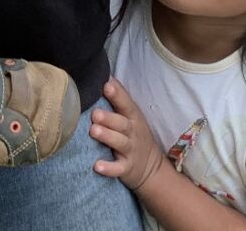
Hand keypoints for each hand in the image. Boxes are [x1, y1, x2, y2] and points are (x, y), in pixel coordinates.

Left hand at [92, 77, 166, 191]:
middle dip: (109, 118)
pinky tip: (97, 166)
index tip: (106, 85)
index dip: (117, 95)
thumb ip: (119, 99)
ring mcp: (130, 151)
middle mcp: (132, 132)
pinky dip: (108, 168)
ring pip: (120, 143)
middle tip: (95, 114)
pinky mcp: (126, 168)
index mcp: (133, 117)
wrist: (151, 167)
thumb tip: (105, 76)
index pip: (126, 104)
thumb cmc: (134, 135)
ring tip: (94, 131)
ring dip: (107, 137)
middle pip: (122, 123)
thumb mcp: (131, 116)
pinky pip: (118, 169)